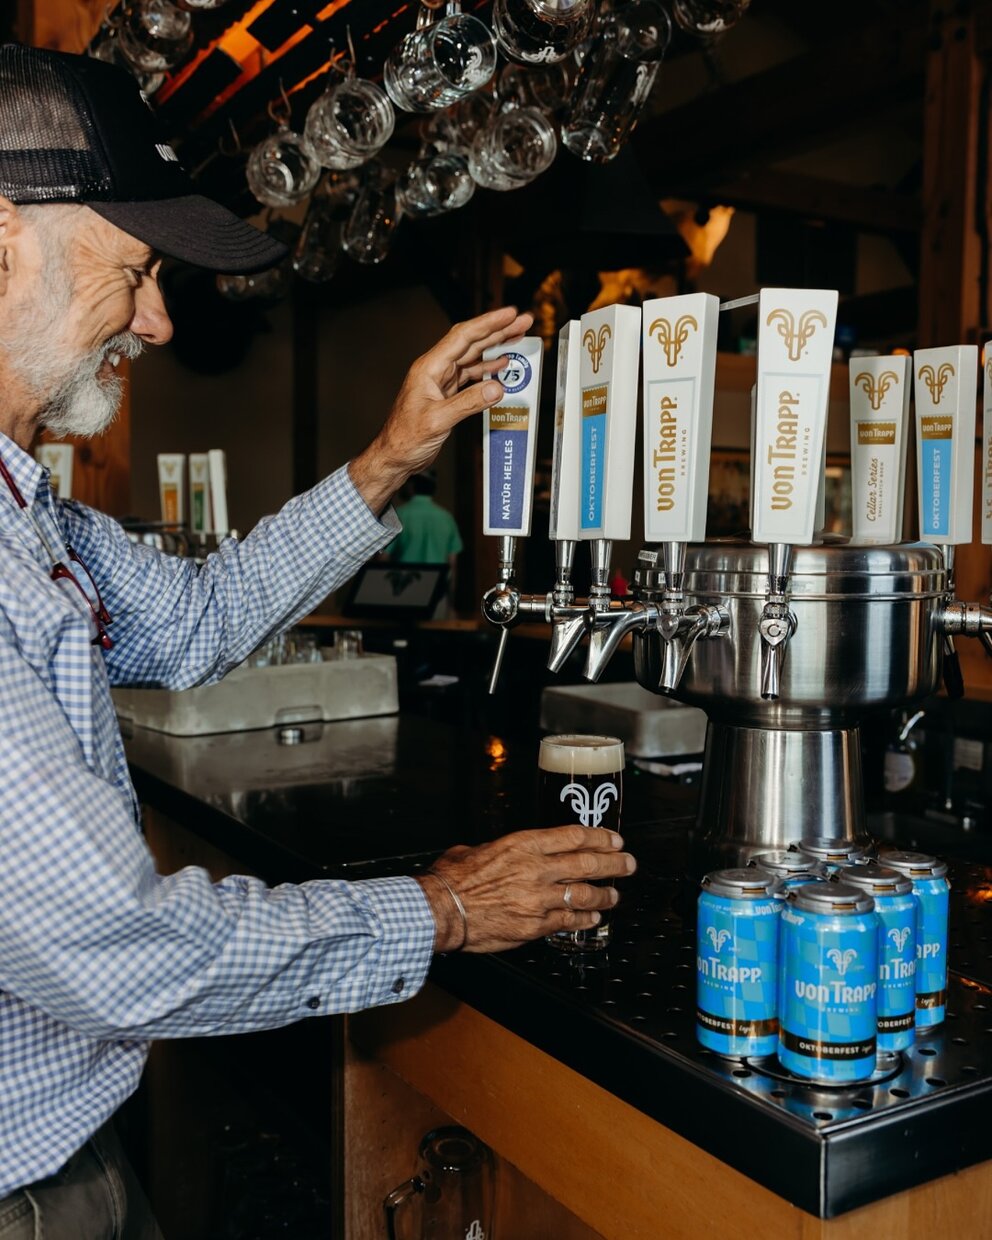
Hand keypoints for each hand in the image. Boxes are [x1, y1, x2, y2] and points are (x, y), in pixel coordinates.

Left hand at [349, 305, 533, 514]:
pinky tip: (501, 365)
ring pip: (473, 357)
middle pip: (471, 342)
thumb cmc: (405, 438)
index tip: (509, 314)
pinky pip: (471, 376)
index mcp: (429, 368)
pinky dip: (488, 370)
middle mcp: (436, 370)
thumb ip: (468, 403)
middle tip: (522, 321)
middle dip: (498, 330)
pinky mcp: (447, 395)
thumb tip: (496, 389)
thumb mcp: (438, 420)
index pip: (463, 337)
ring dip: (495, 347)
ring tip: (517, 337)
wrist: (394, 456)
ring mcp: (441, 381)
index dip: (488, 324)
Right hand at [415, 826, 636, 953]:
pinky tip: (594, 918)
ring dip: (605, 894)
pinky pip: (568, 921)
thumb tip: (506, 854)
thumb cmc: (453, 879)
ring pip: (584, 894)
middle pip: (587, 863)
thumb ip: (501, 851)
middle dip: (614, 863)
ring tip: (615, 895)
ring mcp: (538, 899)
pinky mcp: (534, 926)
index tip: (613, 839)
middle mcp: (536, 869)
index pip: (574, 836)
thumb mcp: (478, 850)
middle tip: (628, 864)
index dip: (599, 837)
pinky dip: (585, 919)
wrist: (441, 909)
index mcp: (523, 845)